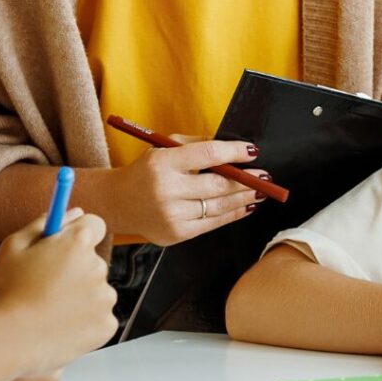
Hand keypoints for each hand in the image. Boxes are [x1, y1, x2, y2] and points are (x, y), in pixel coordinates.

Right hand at [0, 208, 117, 376]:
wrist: (4, 342)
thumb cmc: (3, 292)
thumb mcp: (13, 246)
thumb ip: (46, 223)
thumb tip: (76, 212)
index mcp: (78, 242)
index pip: (94, 225)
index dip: (78, 235)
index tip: (65, 246)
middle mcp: (98, 266)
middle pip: (91, 262)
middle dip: (74, 270)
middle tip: (44, 289)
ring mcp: (105, 297)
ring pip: (95, 291)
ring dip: (79, 298)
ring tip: (47, 313)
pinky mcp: (107, 325)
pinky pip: (99, 318)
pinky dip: (84, 324)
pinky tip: (58, 329)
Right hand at [110, 137, 271, 244]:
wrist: (116, 202)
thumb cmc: (147, 171)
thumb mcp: (164, 148)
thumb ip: (197, 145)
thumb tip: (234, 149)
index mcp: (163, 162)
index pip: (207, 154)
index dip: (234, 152)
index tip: (252, 151)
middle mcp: (166, 190)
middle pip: (217, 184)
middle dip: (246, 180)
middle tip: (265, 175)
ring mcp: (170, 215)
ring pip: (218, 207)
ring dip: (245, 199)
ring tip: (261, 191)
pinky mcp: (174, 234)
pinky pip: (211, 224)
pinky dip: (232, 215)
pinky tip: (246, 207)